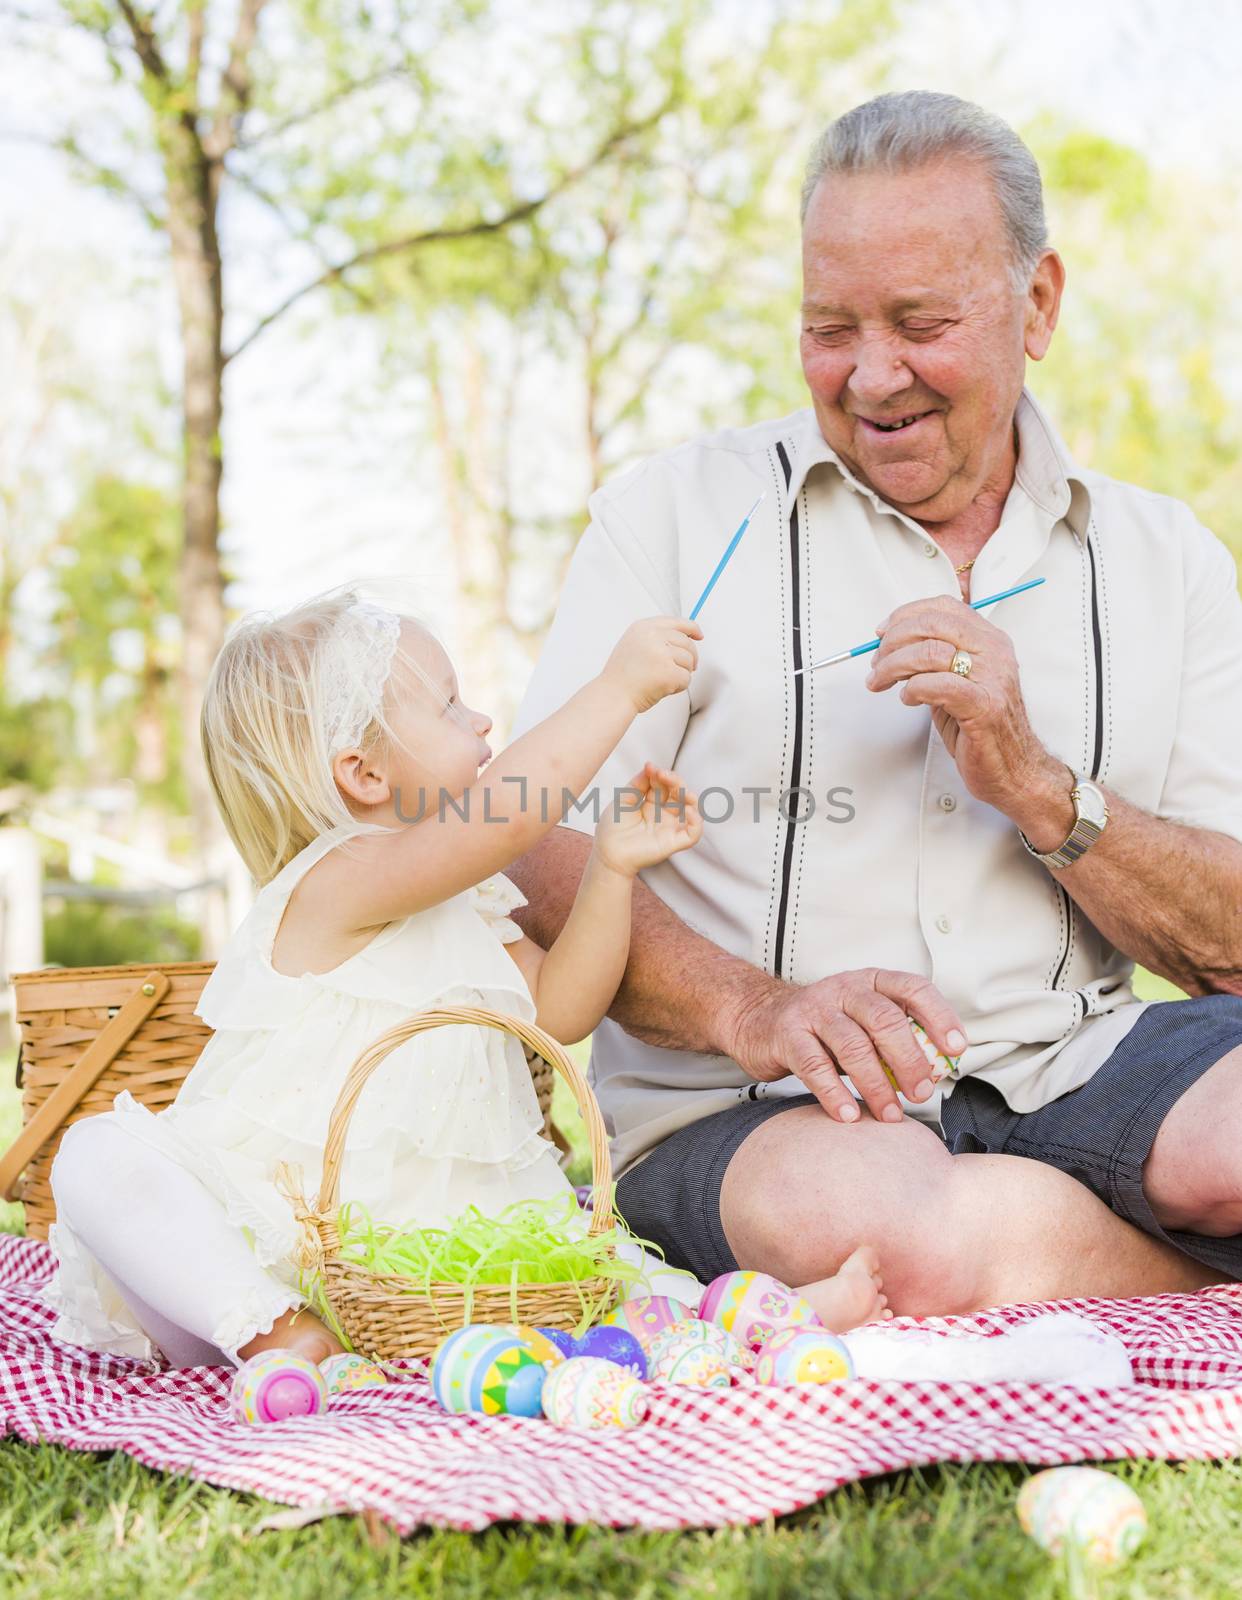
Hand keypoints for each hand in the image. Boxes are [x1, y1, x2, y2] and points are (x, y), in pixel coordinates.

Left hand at [594, 763, 701, 875]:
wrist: (607, 852)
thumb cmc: (612, 827)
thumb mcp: (623, 798)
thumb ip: (638, 783)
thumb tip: (651, 765)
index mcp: (652, 803)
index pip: (664, 784)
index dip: (660, 774)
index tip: (650, 767)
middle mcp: (663, 814)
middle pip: (679, 793)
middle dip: (674, 781)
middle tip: (661, 774)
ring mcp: (670, 827)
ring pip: (691, 809)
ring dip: (689, 796)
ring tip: (680, 790)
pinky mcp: (673, 842)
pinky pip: (693, 833)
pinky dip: (696, 821)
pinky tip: (687, 811)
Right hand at [602, 616, 702, 713]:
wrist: (613, 695)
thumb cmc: (622, 676)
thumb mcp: (633, 644)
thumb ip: (656, 637)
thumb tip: (686, 638)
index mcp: (644, 627)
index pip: (677, 622)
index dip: (692, 629)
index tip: (698, 635)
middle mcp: (653, 636)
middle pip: (687, 644)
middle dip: (689, 658)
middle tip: (678, 670)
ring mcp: (661, 653)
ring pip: (689, 661)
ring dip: (680, 674)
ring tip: (661, 680)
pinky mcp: (669, 672)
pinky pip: (686, 679)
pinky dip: (678, 687)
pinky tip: (662, 688)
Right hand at [723, 968, 967, 1124]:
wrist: (759, 1020)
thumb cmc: (825, 1029)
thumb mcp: (862, 1023)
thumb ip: (894, 1039)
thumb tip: (937, 1073)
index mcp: (871, 982)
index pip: (913, 989)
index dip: (939, 1017)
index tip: (956, 1051)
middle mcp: (844, 989)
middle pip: (885, 1020)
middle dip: (909, 1060)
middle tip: (922, 1092)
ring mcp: (814, 1009)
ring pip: (853, 1045)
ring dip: (876, 1085)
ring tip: (890, 1113)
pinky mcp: (788, 1034)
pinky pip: (814, 1065)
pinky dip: (834, 1094)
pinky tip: (848, 1115)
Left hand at [865, 595, 1065, 821]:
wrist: (1015, 770)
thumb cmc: (981, 729)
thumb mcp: (956, 683)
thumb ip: (933, 661)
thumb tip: (891, 647)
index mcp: (990, 641)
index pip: (945, 607)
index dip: (906, 614)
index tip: (882, 633)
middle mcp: (995, 653)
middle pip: (933, 625)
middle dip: (893, 641)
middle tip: (876, 663)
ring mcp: (992, 678)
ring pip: (930, 652)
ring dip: (893, 666)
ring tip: (881, 682)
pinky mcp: (984, 706)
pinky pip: (937, 685)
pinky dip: (913, 689)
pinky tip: (907, 698)